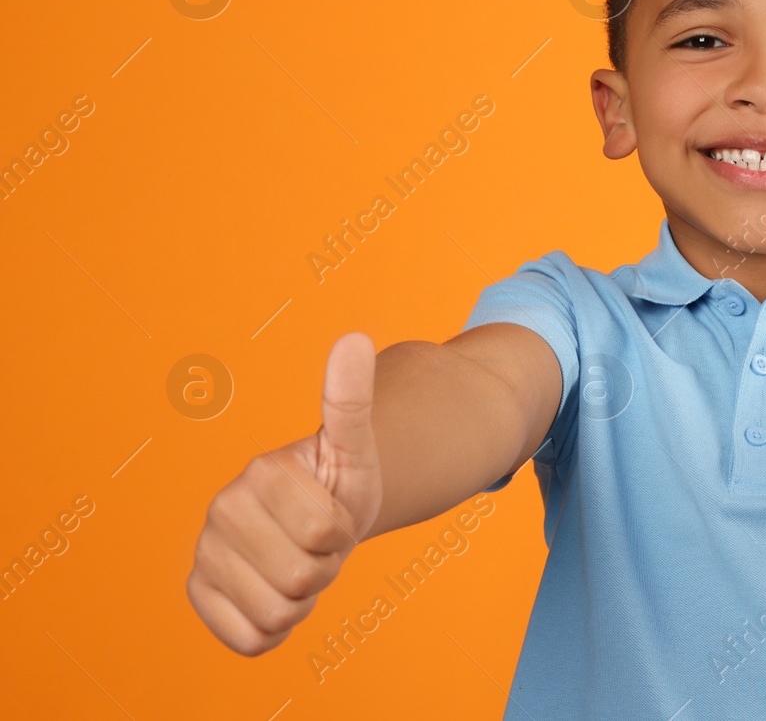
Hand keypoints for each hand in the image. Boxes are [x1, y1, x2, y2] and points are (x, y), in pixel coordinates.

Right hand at [186, 333, 384, 653]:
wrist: (318, 517)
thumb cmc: (339, 483)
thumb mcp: (355, 445)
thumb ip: (351, 398)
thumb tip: (354, 338)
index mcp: (260, 473)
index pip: (325, 534)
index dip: (342, 532)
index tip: (333, 510)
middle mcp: (220, 511)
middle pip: (301, 579)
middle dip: (324, 566)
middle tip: (318, 541)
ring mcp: (205, 553)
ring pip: (279, 613)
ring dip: (304, 598)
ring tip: (300, 560)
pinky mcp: (199, 594)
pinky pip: (251, 640)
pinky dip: (276, 628)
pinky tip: (274, 591)